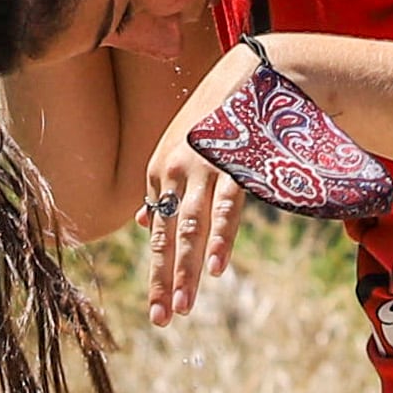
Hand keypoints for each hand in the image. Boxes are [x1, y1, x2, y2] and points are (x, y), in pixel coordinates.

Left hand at [134, 40, 262, 328]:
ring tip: (183, 306)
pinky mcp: (235, 163)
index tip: (158, 309)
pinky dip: (220, 239)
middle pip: (169, 237)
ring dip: (186, 270)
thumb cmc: (215, 116)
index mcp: (159, 172)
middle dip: (165, 281)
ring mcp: (204, 168)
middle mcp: (174, 172)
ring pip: (191, 228)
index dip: (158, 273)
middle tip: (163, 320)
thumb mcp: (180, 148)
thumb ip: (164, 187)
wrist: (248, 73)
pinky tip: (215, 269)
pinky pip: (226, 208)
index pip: (157, 234)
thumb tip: (144, 222)